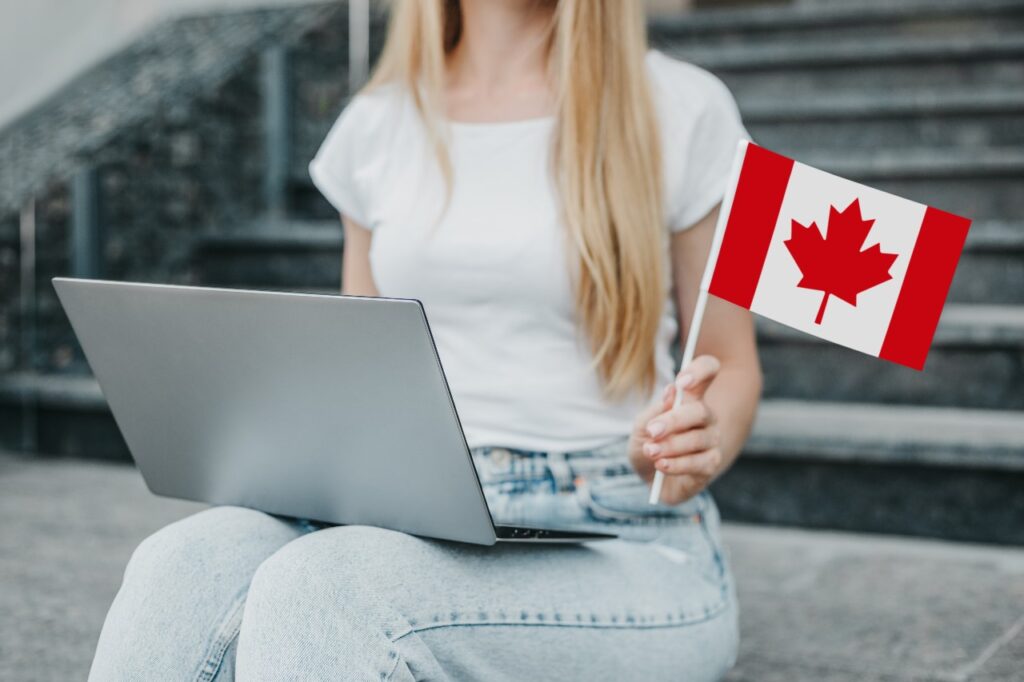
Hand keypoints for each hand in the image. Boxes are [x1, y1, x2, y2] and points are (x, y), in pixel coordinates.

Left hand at [627, 355, 722, 505]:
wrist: (648, 477)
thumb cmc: (648, 445)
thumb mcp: (642, 426)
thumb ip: (656, 410)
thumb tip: (672, 391)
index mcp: (690, 399)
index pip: (708, 371)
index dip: (701, 370)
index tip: (682, 381)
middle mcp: (706, 418)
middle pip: (701, 411)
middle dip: (674, 420)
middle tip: (652, 431)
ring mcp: (712, 441)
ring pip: (698, 439)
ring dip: (671, 446)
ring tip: (651, 452)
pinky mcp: (711, 465)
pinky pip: (699, 463)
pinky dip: (677, 464)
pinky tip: (661, 465)